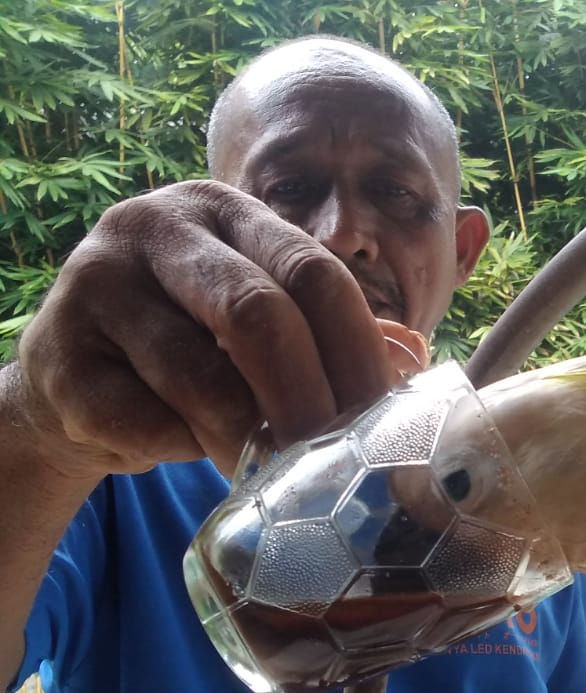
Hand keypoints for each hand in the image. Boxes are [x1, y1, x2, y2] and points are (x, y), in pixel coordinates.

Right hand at [13, 179, 400, 479]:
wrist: (75, 383)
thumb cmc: (194, 351)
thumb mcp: (258, 323)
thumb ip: (325, 332)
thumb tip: (409, 366)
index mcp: (224, 212)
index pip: (314, 271)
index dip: (359, 351)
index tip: (381, 418)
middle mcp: (156, 228)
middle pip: (259, 314)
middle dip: (308, 399)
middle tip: (330, 458)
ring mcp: (96, 285)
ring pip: (201, 378)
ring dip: (248, 440)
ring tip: (268, 470)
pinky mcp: (58, 358)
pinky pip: (147, 421)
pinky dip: (184, 451)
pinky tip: (188, 449)